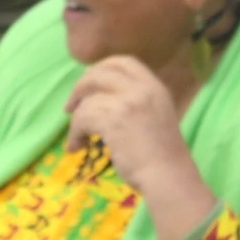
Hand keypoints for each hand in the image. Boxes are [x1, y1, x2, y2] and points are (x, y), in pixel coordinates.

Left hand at [66, 56, 216, 239]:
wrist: (169, 177)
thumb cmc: (164, 157)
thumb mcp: (156, 118)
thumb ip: (137, 104)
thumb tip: (103, 99)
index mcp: (155, 87)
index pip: (124, 62)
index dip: (102, 68)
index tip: (90, 82)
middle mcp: (142, 89)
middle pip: (100, 73)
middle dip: (81, 87)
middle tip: (71, 106)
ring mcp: (128, 102)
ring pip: (88, 99)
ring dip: (76, 118)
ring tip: (77, 138)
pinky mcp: (113, 119)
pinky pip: (82, 118)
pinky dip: (74, 132)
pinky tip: (76, 146)